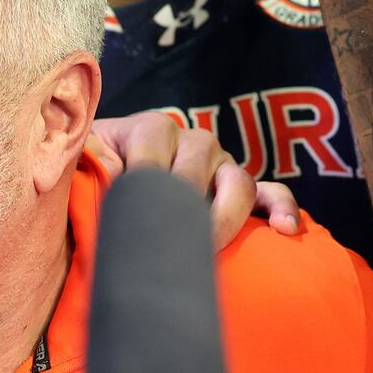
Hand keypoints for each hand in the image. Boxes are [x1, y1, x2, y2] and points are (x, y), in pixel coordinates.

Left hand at [90, 112, 298, 247]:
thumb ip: (86, 156)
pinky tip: (287, 230)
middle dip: (185, 204)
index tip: (134, 213)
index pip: (155, 150)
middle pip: (199, 165)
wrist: (112, 183)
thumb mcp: (85, 160)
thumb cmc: (96, 175)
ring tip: (212, 243)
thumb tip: (98, 165)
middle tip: (169, 240)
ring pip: (238, 182)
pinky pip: (272, 194)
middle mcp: (193, 141)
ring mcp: (222, 166)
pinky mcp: (242, 192)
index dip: (145, 183)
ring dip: (227, 214)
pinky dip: (283, 208)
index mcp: (151, 129)